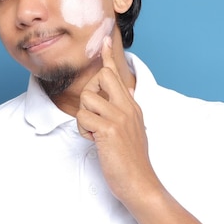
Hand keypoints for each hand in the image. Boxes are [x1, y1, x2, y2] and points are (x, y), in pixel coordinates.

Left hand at [76, 37, 159, 205]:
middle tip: (95, 115)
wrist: (140, 184)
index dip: (108, 57)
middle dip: (90, 92)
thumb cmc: (132, 160)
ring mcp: (119, 117)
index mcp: (132, 106)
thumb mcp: (133, 129)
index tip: (104, 40)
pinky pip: (83, 118)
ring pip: (87, 99)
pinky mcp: (109, 129)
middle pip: (102, 77)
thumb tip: (123, 91)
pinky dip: (84, 131)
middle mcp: (128, 107)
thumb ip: (125, 110)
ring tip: (96, 135)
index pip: (119, 76)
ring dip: (85, 118)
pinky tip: (96, 142)